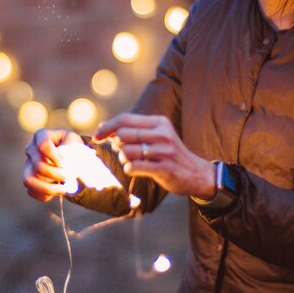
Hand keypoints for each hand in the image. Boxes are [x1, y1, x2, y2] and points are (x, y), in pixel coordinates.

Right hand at [23, 128, 84, 200]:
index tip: (66, 164)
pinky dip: (45, 195)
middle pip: (38, 166)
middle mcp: (31, 149)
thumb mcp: (74, 142)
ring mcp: (28, 164)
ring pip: (29, 180)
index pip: (43, 146)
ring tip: (64, 189)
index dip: (55, 157)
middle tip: (71, 177)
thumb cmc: (71, 146)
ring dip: (49, 188)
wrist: (69, 156)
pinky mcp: (29, 178)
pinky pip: (32, 191)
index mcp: (41, 135)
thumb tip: (64, 164)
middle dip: (57, 174)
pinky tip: (57, 190)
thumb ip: (70, 150)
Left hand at [94, 113, 214, 198]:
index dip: (107, 127)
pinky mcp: (165, 168)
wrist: (196, 173)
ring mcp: (164, 151)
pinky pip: (134, 167)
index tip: (96, 136)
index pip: (125, 119)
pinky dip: (129, 169)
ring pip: (127, 152)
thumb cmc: (169, 154)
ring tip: (132, 162)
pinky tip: (135, 169)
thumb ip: (135, 131)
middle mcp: (162, 134)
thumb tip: (105, 132)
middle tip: (123, 152)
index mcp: (159, 122)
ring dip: (124, 159)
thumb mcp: (157, 136)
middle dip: (117, 145)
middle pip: (123, 134)